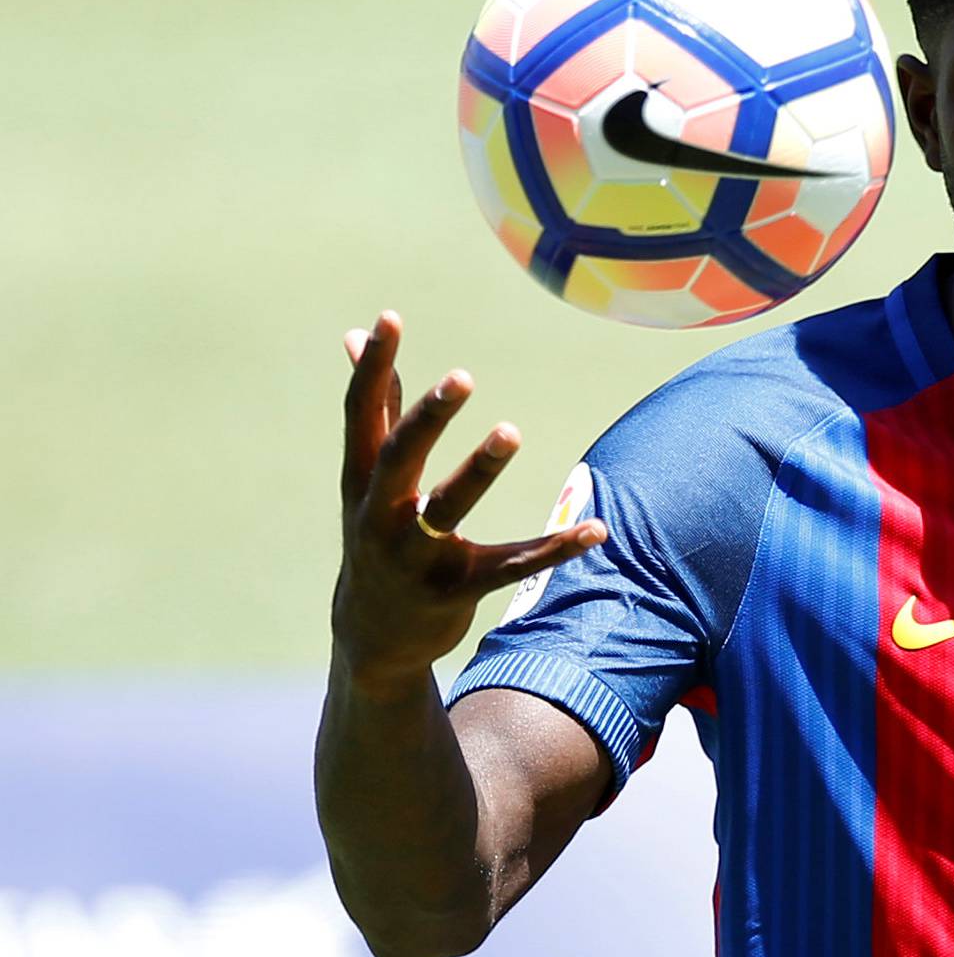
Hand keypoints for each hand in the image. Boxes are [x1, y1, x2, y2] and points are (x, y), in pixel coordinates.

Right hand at [332, 311, 604, 694]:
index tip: (389, 318)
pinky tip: (597, 529)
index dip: (372, 368)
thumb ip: (375, 411)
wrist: (373, 638)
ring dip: (479, 470)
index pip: (361, 415)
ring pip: (448, 510)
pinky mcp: (457, 591)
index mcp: (362, 480)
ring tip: (511, 430)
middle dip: (428, 418)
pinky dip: (555, 547)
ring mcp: (417, 557)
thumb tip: (353, 336)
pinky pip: (512, 565)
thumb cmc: (376, 539)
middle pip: (400, 459)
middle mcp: (382, 516)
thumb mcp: (365, 481)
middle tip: (461, 376)